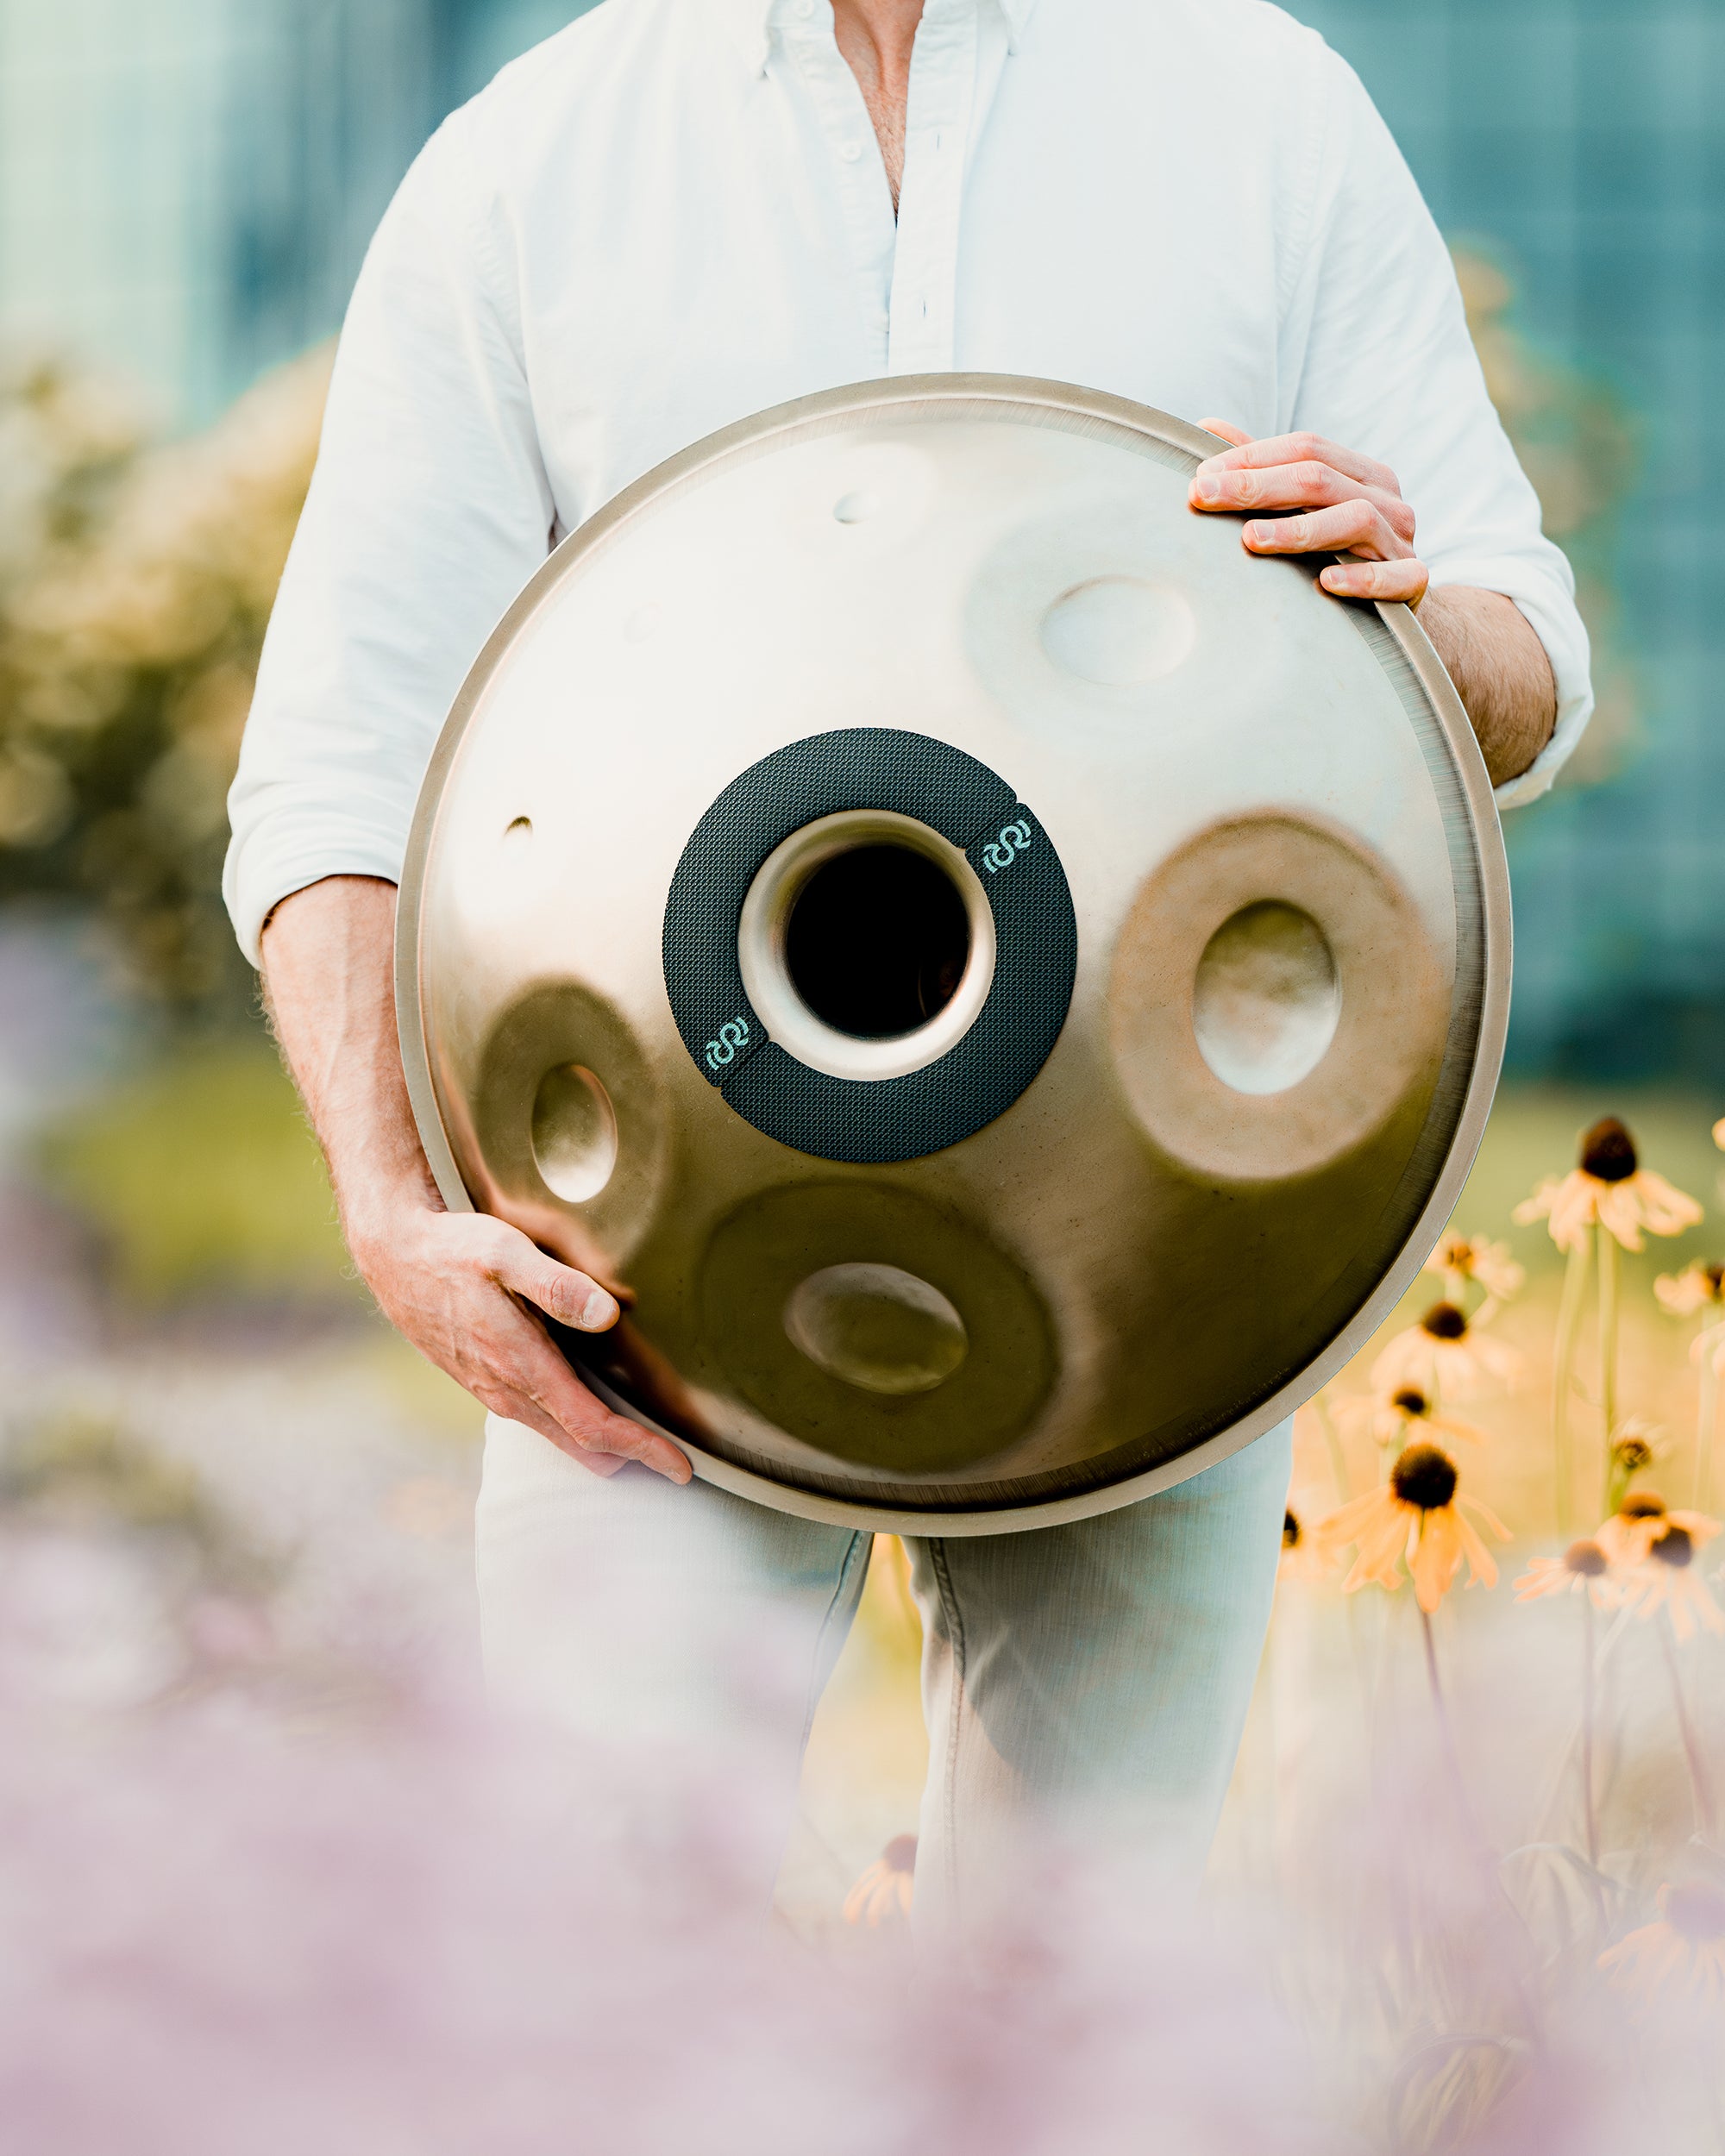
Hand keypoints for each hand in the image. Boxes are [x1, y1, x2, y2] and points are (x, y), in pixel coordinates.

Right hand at [349, 1200, 692, 1483]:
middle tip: (677, 1466)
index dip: (641, 1449)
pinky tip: (592, 1412)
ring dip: (603, 1445)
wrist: (393, 1255)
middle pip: (581, 1446)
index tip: (680, 1467)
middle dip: (631, 1460)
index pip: (593, 1425)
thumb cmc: (452, 1249)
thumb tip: (611, 1312)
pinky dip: (575, 1428)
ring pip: (559, 1436)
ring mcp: (494, 1391)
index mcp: (521, 1366)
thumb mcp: (506, 1251)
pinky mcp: (486, 1383)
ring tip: (647, 1444)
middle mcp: (508, 1390)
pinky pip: (540, 1420)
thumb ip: (558, 1285)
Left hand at [1188, 420, 1429, 607]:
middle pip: (1320, 479)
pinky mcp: (1413, 583)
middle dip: (1256, 486)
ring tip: (1250, 538)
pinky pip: (1393, 577)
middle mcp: (1385, 500)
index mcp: (1360, 474)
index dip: (1252, 457)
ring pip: (1355, 520)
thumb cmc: (1338, 551)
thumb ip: (1263, 470)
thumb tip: (1207, 427)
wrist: (1398, 607)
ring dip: (1299, 529)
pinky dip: (1361, 579)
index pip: (1305, 448)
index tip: (1201, 477)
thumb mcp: (1304, 507)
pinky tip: (1325, 583)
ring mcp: (1401, 541)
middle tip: (1203, 496)